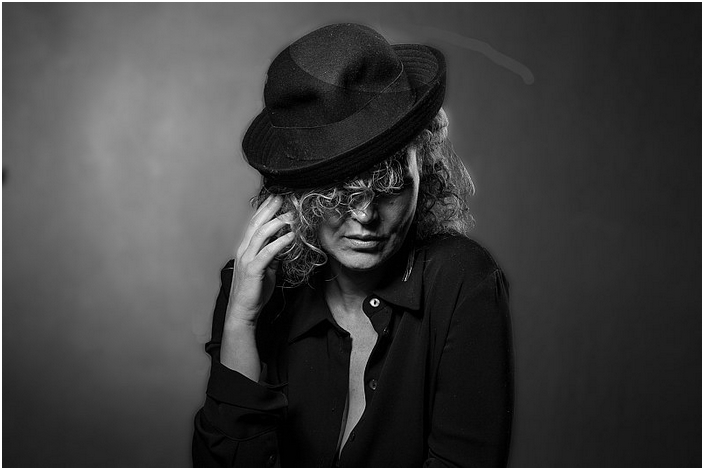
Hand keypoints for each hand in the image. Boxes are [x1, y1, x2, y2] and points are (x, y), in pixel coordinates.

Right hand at [226, 195, 293, 327]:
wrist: (242, 311)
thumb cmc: (254, 291)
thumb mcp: (267, 269)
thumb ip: (274, 255)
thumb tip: (285, 243)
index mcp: (245, 249)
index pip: (254, 224)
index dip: (264, 209)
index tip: (275, 197)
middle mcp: (244, 250)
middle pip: (256, 224)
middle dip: (269, 209)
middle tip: (281, 196)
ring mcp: (247, 259)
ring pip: (261, 235)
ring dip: (277, 223)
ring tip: (290, 215)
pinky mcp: (253, 270)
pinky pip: (268, 253)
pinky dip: (280, 243)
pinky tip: (291, 237)